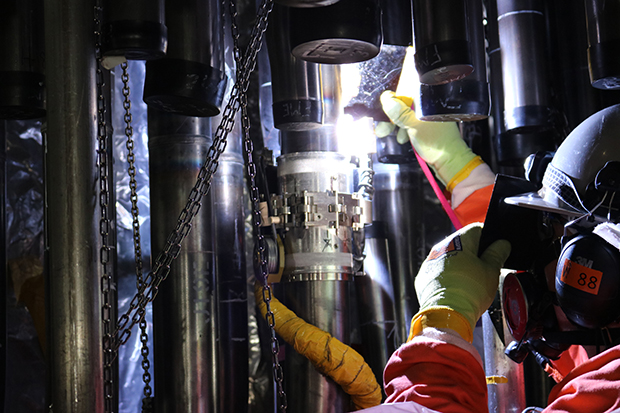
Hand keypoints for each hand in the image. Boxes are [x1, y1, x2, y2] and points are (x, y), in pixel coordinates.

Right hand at [377, 91, 477, 186]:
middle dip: (391, 115)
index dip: (393, 99)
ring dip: (395, 124)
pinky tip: (401, 137)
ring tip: (387, 133)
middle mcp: (429, 105)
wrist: (449, 160)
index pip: (407, 91)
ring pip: (405, 114)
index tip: (384, 109)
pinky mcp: (425, 125)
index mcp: (430, 100)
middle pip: (404, 103)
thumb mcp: (415, 127)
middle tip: (383, 126)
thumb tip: (388, 100)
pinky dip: (403, 128)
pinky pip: (410, 122)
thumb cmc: (438, 143)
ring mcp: (427, 115)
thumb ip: (401, 113)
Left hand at [412, 223, 510, 340]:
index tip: (496, 249)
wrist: (447, 315)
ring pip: (449, 259)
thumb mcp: (491, 271)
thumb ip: (497, 253)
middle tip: (486, 269)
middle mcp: (440, 248)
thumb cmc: (469, 292)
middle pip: (462, 245)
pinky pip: (439, 273)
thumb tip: (502, 244)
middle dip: (475, 254)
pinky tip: (458, 289)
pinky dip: (448, 278)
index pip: (477, 229)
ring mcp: (429, 263)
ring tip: (472, 282)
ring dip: (460, 266)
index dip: (490, 239)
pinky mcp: (424, 278)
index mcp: (458, 241)